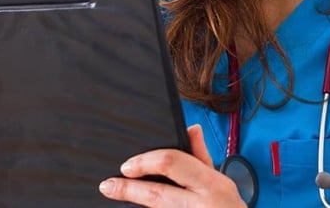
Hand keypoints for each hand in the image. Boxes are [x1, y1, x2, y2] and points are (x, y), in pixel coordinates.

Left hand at [99, 125, 245, 207]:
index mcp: (211, 184)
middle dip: (128, 189)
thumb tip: (191, 129)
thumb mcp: (221, 181)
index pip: (172, 163)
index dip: (145, 162)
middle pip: (157, 193)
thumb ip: (201, 156)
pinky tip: (133, 207)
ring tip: (115, 194)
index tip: (127, 165)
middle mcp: (200, 204)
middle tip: (108, 185)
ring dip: (133, 202)